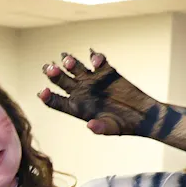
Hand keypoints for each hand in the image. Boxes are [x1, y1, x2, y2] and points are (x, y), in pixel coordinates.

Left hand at [38, 51, 155, 135]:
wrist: (143, 115)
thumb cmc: (124, 125)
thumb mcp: (112, 128)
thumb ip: (100, 127)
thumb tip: (90, 125)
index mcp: (76, 108)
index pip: (56, 102)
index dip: (47, 97)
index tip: (42, 91)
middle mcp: (80, 93)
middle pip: (61, 81)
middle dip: (54, 74)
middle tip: (50, 68)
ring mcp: (92, 81)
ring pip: (75, 68)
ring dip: (70, 62)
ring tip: (67, 60)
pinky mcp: (107, 71)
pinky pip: (98, 60)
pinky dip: (95, 58)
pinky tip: (96, 61)